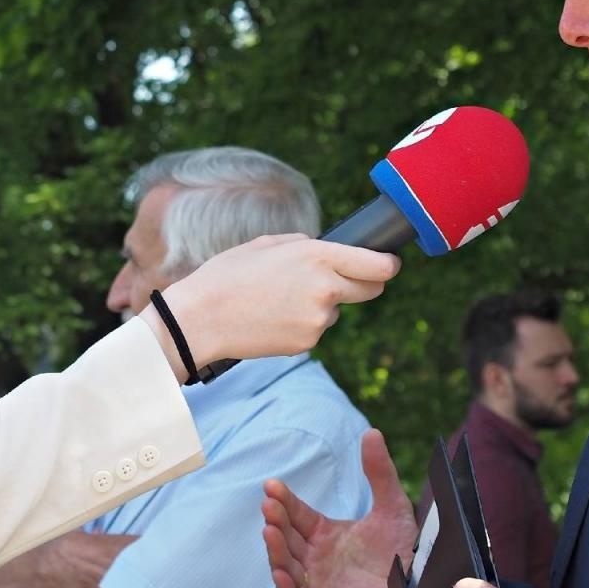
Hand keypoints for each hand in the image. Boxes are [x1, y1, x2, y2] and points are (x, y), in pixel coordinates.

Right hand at [160, 235, 399, 366]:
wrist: (200, 320)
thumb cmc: (228, 275)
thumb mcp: (267, 244)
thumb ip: (305, 244)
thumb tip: (328, 250)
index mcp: (318, 256)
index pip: (378, 266)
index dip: (388, 265)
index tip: (388, 264)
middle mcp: (326, 288)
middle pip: (370, 290)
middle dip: (364, 283)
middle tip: (338, 280)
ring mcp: (319, 320)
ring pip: (336, 310)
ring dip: (322, 304)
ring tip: (280, 299)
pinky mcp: (308, 343)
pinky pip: (316, 329)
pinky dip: (302, 323)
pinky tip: (273, 317)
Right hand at [261, 428, 416, 587]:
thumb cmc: (408, 551)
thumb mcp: (393, 507)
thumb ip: (380, 473)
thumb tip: (371, 432)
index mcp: (326, 535)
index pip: (298, 515)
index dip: (284, 501)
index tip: (271, 485)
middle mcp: (317, 560)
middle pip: (288, 540)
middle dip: (276, 522)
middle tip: (269, 505)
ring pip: (288, 569)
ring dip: (276, 551)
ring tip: (269, 530)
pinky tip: (280, 573)